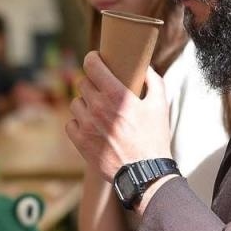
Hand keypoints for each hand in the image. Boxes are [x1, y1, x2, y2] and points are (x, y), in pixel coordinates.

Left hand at [65, 51, 171, 183]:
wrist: (144, 172)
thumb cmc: (154, 138)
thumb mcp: (160, 105)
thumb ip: (153, 81)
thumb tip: (146, 67)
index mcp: (116, 95)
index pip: (92, 65)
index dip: (92, 59)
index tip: (95, 59)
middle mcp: (98, 107)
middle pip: (82, 83)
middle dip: (93, 84)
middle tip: (102, 90)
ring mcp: (86, 125)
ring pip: (76, 102)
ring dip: (85, 104)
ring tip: (99, 111)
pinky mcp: (80, 141)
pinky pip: (70, 123)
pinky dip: (79, 123)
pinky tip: (91, 126)